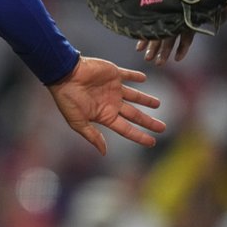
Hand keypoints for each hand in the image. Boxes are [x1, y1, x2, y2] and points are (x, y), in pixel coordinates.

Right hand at [46, 56, 164, 154]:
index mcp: (104, 115)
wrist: (64, 74)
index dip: (140, 136)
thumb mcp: (78, 122)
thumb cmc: (67, 99)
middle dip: (149, 122)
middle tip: (162, 127)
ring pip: (135, 96)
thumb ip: (92, 136)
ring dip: (146, 99)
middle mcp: (111, 103)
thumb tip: (104, 152)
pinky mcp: (113, 74)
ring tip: (158, 103)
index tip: (152, 142)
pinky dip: (136, 76)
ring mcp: (113, 88)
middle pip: (135, 115)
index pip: (127, 129)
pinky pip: (128, 75)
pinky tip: (144, 78)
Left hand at [136, 5, 226, 63]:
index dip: (182, 49)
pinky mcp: (159, 16)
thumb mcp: (214, 2)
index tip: (177, 59)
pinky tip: (138, 47)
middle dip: (163, 52)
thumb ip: (224, 8)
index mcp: (190, 21)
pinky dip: (144, 38)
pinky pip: (151, 29)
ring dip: (153, 48)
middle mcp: (178, 22)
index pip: (186, 38)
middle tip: (157, 63)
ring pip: (160, 36)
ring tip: (147, 58)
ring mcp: (169, 21)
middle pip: (170, 39)